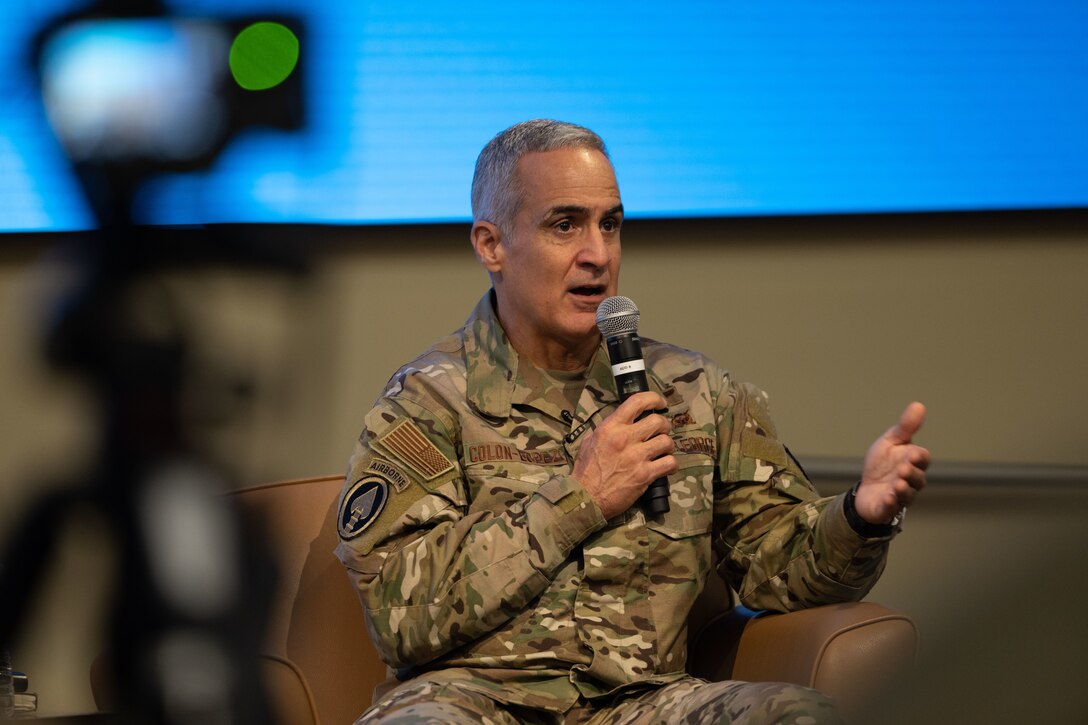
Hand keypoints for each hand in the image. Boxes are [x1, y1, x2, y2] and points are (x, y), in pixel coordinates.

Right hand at [572, 391, 677, 518]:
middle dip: (665, 425)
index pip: (637, 402)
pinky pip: (669, 463)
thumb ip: (607, 430)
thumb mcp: (590, 441)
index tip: (661, 403)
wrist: (586, 497)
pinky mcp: (645, 474)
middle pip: (658, 421)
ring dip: (668, 445)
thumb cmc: (586, 470)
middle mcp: (625, 438)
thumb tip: (621, 423)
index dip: (654, 399)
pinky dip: (672, 464)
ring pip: (666, 441)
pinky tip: (667, 467)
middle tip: (662, 432)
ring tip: (664, 450)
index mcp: (611, 427)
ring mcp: (636, 456)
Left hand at [856, 402, 930, 524]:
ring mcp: (901, 496)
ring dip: (904, 489)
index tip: (912, 453)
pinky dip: (891, 504)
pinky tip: (888, 498)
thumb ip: (905, 427)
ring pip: (908, 495)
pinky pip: (892, 508)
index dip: (919, 457)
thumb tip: (919, 405)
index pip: (923, 459)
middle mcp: (911, 481)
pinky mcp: (888, 508)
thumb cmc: (881, 465)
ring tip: (898, 484)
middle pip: (918, 478)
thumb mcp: (890, 442)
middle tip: (903, 469)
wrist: (865, 488)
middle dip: (911, 474)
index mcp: (913, 463)